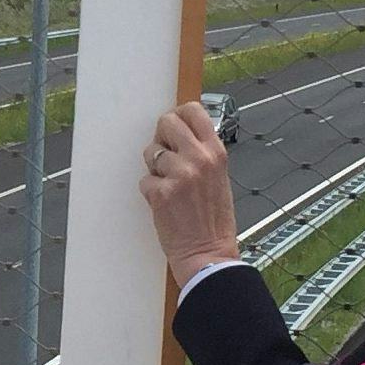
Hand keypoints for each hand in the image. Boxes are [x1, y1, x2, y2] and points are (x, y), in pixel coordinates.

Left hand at [139, 102, 239, 286]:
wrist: (208, 254)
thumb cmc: (214, 220)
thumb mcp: (219, 177)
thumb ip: (202, 154)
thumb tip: (180, 136)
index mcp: (216, 152)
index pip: (193, 111)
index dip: (178, 116)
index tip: (174, 127)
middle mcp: (198, 158)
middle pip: (166, 123)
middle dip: (162, 139)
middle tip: (167, 158)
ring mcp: (178, 174)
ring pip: (150, 152)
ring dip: (155, 169)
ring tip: (171, 188)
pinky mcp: (160, 192)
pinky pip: (145, 179)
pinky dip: (151, 192)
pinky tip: (165, 205)